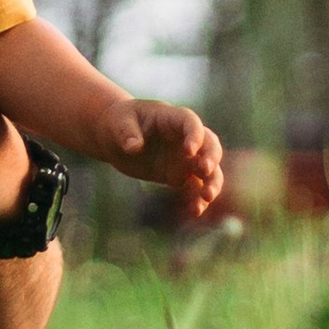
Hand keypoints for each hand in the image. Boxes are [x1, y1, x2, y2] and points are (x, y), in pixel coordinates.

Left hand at [112, 95, 225, 221]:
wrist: (116, 139)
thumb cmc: (119, 122)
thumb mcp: (119, 123)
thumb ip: (127, 133)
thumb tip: (134, 147)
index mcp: (172, 118)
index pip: (191, 123)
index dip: (195, 136)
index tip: (189, 151)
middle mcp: (184, 138)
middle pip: (209, 144)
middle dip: (211, 158)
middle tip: (205, 171)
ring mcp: (184, 158)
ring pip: (209, 169)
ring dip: (213, 182)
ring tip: (207, 196)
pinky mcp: (179, 175)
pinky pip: (195, 187)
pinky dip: (198, 198)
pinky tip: (196, 210)